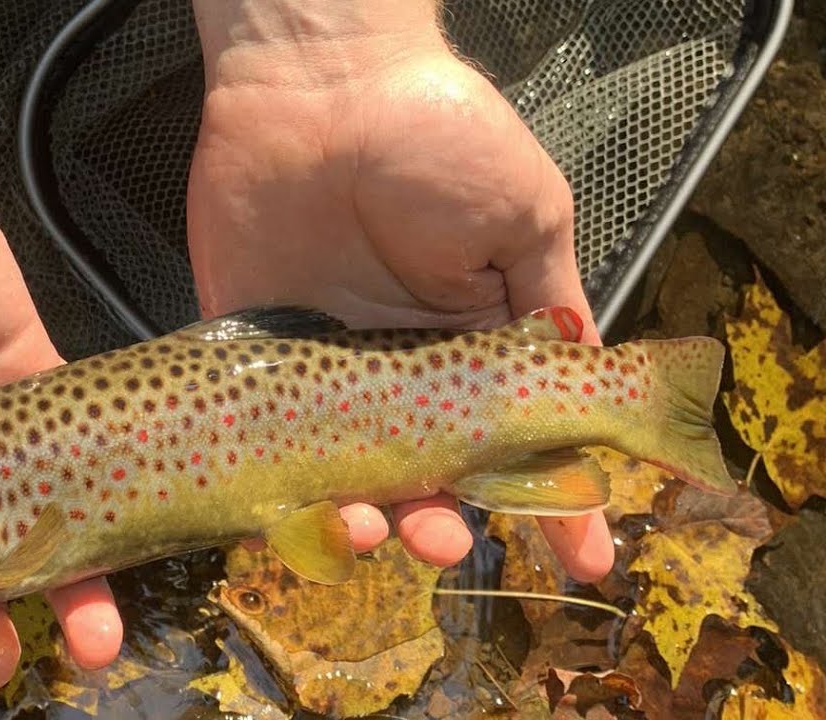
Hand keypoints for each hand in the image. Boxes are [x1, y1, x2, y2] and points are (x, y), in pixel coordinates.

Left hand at [188, 2, 612, 580]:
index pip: (519, 436)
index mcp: (472, 339)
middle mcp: (401, 368)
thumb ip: (546, 303)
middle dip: (445, 518)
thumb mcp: (521, 214)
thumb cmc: (435, 133)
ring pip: (346, 472)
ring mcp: (324, 369)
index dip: (556, 498)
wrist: (317, 83)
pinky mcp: (252, 356)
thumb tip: (585, 378)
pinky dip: (279, 483)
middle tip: (448, 539)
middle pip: (428, 472)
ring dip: (367, 517)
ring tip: (374, 529)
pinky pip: (262, 433)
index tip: (588, 557)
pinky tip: (299, 511)